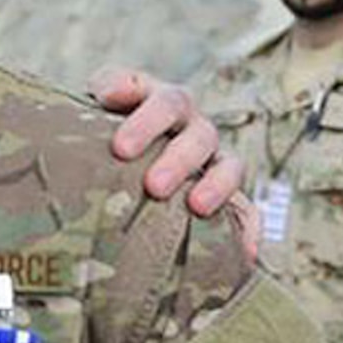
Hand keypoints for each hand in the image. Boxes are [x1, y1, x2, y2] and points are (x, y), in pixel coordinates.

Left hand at [89, 66, 243, 216]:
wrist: (108, 152)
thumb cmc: (97, 126)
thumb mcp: (94, 103)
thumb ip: (106, 90)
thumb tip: (111, 92)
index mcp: (164, 102)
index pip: (165, 103)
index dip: (146, 123)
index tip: (120, 148)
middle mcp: (193, 128)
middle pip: (198, 136)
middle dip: (178, 161)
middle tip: (154, 186)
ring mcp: (212, 160)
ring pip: (228, 166)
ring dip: (216, 186)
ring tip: (197, 207)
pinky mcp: (222, 194)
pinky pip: (245, 208)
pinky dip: (248, 227)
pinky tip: (246, 251)